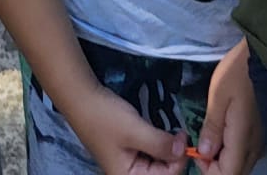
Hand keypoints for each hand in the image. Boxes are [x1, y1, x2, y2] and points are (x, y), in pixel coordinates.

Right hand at [71, 83, 188, 173]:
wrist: (82, 98)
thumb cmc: (106, 117)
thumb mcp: (135, 130)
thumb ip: (161, 144)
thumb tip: (184, 150)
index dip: (179, 159)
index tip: (184, 135)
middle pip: (163, 173)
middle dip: (174, 155)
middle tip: (179, 131)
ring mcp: (130, 165)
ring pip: (159, 163)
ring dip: (167, 149)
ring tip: (172, 131)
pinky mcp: (130, 153)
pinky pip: (151, 155)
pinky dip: (159, 144)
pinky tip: (161, 132)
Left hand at [194, 41, 265, 173]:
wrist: (265, 57)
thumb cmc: (239, 72)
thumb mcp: (219, 95)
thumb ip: (213, 128)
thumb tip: (203, 154)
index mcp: (243, 140)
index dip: (209, 171)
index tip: (196, 151)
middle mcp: (255, 147)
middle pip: (235, 173)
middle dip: (215, 167)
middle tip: (202, 142)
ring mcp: (261, 141)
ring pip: (241, 164)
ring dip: (224, 159)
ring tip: (210, 135)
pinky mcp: (262, 133)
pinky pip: (246, 153)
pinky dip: (232, 150)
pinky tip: (224, 130)